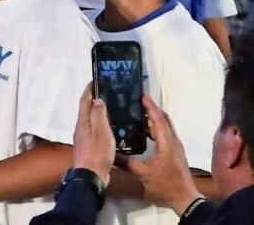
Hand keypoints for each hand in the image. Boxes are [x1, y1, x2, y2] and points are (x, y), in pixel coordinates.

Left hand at [71, 82, 114, 184]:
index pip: (85, 101)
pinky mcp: (90, 147)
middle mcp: (81, 128)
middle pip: (87, 110)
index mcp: (83, 121)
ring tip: (111, 108)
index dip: (89, 90)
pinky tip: (111, 128)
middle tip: (106, 93)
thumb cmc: (97, 151)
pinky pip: (96, 130)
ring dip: (99, 112)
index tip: (95, 80)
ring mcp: (85, 138)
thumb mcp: (100, 130)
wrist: (91, 175)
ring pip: (91, 120)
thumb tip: (97, 100)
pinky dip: (102, 125)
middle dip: (94, 100)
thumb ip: (99, 114)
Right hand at [123, 94, 202, 214]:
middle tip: (138, 102)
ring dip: (154, 119)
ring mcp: (176, 147)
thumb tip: (110, 153)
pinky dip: (156, 129)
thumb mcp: (143, 174)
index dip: (150, 107)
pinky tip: (145, 133)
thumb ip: (126, 162)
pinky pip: (166, 134)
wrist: (184, 198)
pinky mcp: (175, 153)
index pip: (159, 119)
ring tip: (139, 115)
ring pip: (166, 127)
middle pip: (164, 120)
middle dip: (152, 110)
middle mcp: (173, 141)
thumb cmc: (164, 184)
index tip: (142, 95)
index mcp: (167, 143)